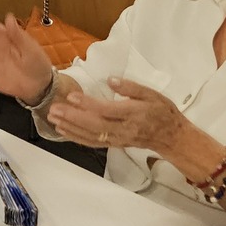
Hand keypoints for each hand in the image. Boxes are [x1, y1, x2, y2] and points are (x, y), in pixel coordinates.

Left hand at [46, 77, 187, 153]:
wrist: (171, 137)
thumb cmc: (162, 112)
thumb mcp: (152, 94)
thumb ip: (131, 87)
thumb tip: (111, 80)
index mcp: (133, 114)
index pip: (107, 111)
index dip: (88, 105)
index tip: (72, 96)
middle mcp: (124, 129)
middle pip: (95, 125)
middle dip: (72, 118)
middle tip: (54, 109)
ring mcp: (118, 139)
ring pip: (91, 136)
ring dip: (70, 128)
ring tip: (53, 119)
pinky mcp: (114, 144)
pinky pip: (93, 143)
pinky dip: (77, 138)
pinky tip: (63, 131)